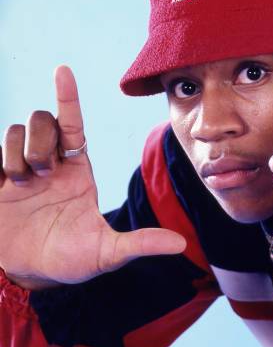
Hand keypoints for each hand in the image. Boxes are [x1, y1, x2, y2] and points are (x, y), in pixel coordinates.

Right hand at [0, 66, 185, 289]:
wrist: (30, 277)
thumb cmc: (72, 260)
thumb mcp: (107, 253)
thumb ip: (140, 243)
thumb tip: (181, 244)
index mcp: (78, 169)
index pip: (73, 122)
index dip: (68, 96)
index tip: (63, 70)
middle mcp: (51, 162)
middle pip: (42, 120)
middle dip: (41, 140)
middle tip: (42, 174)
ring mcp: (21, 169)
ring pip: (14, 131)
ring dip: (18, 154)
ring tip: (24, 184)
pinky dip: (0, 163)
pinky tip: (7, 186)